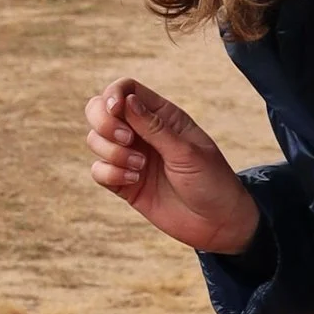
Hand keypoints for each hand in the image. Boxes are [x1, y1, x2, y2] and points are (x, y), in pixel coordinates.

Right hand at [82, 80, 261, 254]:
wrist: (217, 223)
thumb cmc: (211, 182)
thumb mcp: (186, 152)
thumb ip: (154, 127)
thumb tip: (126, 100)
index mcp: (162, 116)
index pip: (126, 89)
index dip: (113, 94)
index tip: (116, 110)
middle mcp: (142, 132)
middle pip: (100, 110)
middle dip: (104, 123)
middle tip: (127, 140)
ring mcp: (131, 157)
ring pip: (95, 140)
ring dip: (112, 152)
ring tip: (140, 168)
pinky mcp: (124, 183)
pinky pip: (98, 170)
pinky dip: (110, 173)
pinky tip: (135, 181)